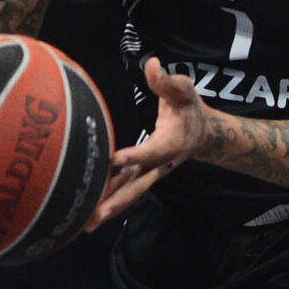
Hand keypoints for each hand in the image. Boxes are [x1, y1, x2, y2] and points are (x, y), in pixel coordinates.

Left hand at [84, 57, 205, 230]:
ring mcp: (150, 173)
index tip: (115, 160)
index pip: (153, 151)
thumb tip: (151, 64)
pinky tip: (87, 217)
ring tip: (85, 224)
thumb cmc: (189, 108)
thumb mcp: (183, 90)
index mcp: (171, 142)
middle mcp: (160, 163)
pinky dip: (107, 204)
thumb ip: (166, 81)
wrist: (203, 134)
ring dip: (109, 208)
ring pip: (129, 194)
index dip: (136, 156)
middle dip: (118, 199)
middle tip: (97, 213)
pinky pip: (124, 192)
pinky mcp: (141, 176)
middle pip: (139, 184)